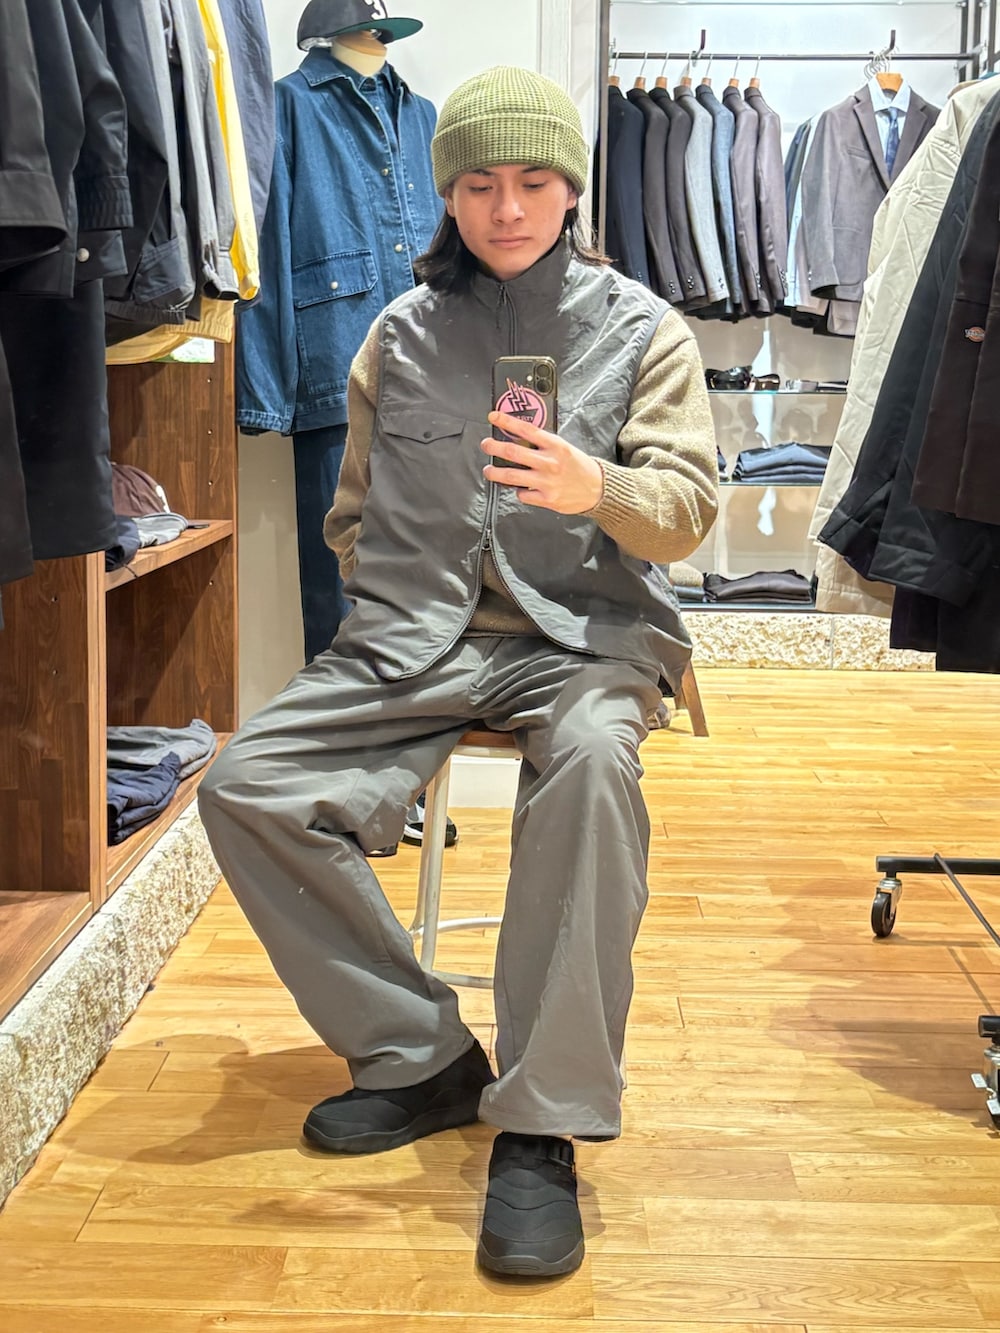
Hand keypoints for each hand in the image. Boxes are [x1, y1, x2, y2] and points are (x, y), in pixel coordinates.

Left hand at [482, 411, 604, 513]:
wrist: (598, 489)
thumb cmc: (579, 467)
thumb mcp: (564, 448)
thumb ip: (543, 444)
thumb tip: (519, 437)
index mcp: (555, 445)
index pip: (526, 429)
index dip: (506, 422)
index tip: (493, 417)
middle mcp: (549, 462)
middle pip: (512, 452)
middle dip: (494, 447)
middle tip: (486, 445)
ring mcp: (547, 482)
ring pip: (511, 476)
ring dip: (495, 473)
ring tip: (489, 471)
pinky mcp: (547, 499)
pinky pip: (523, 494)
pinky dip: (518, 491)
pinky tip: (521, 488)